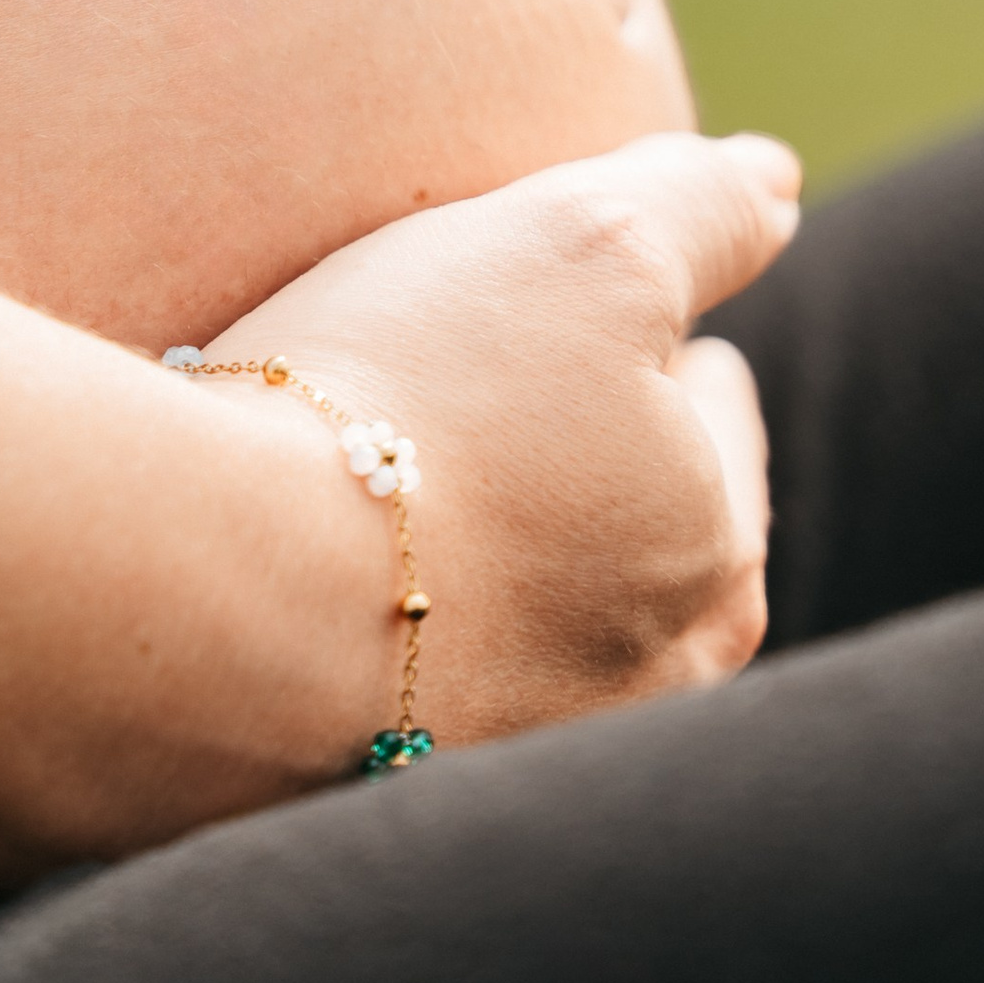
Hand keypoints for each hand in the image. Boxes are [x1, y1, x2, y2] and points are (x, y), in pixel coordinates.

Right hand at [199, 131, 800, 748]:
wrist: (207, 601)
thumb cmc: (421, 407)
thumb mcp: (587, 246)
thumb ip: (701, 207)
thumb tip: (776, 182)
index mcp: (713, 573)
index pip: (717, 430)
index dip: (668, 361)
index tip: (605, 329)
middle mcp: (633, 703)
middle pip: (632, 548)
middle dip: (591, 478)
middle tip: (506, 401)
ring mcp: (494, 767)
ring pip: (522, 632)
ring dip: (486, 564)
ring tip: (405, 489)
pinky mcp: (356, 800)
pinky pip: (394, 689)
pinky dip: (377, 628)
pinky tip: (315, 579)